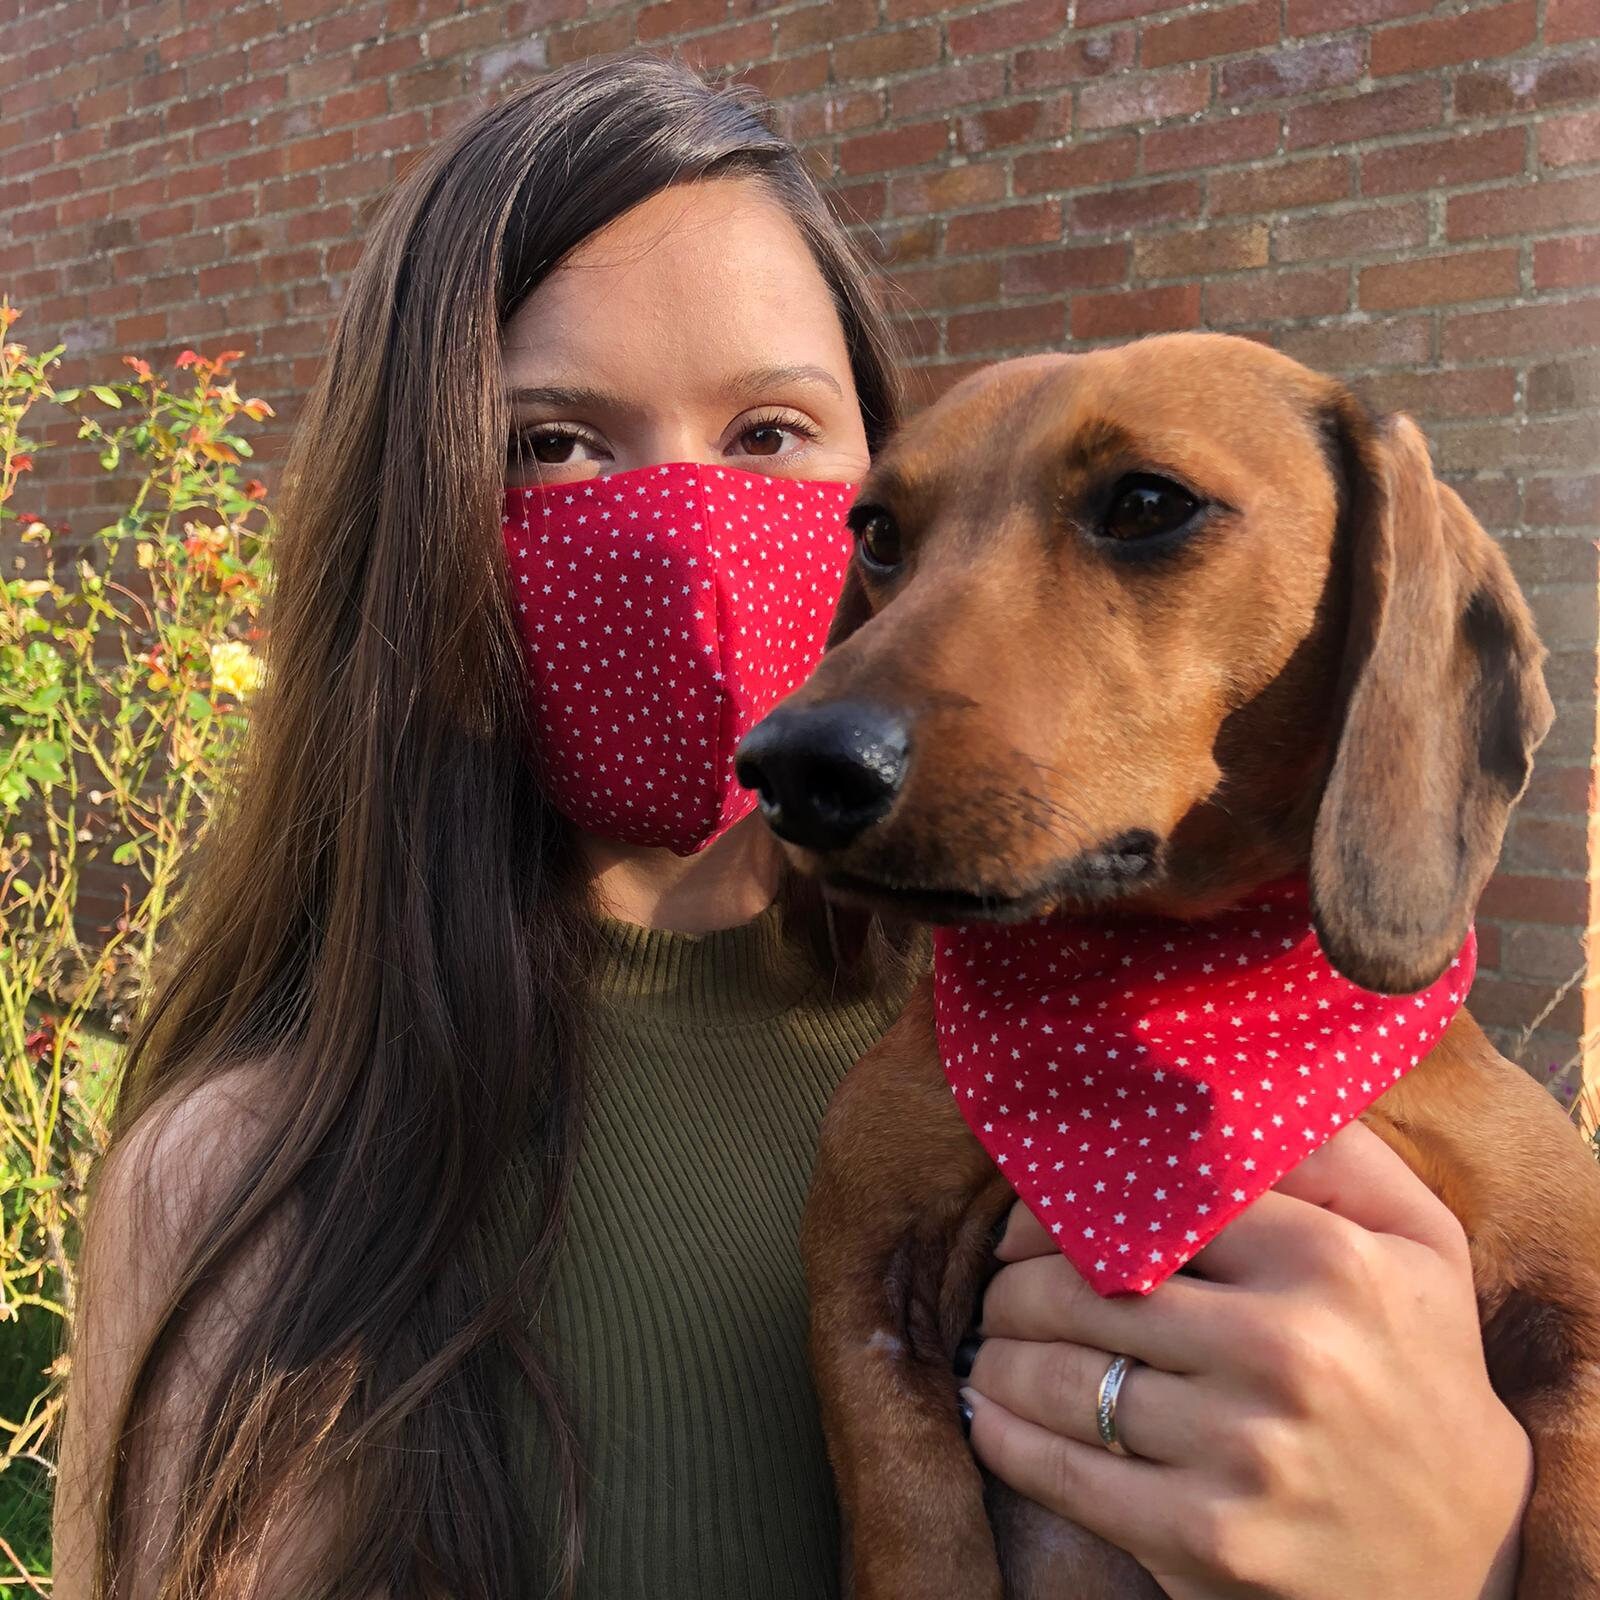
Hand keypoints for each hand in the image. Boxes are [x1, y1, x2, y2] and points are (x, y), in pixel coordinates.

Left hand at [958, 1120, 1533, 1599]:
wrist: (1465, 1556)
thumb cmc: (1417, 1368)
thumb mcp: (1416, 1243)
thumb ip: (1333, 1154)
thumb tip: (1225, 1089)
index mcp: (1328, 1261)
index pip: (1145, 1199)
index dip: (1067, 1204)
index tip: (1035, 1213)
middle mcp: (1286, 1350)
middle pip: (1082, 1287)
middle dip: (1015, 1283)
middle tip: (1000, 1284)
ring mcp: (1243, 1450)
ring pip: (1059, 1375)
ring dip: (1000, 1354)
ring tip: (993, 1343)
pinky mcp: (1206, 1537)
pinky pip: (1065, 1470)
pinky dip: (1004, 1433)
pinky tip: (989, 1411)